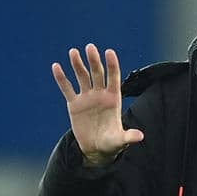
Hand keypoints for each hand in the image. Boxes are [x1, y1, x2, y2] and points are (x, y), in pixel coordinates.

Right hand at [52, 43, 143, 166]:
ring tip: (73, 51)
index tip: (109, 51)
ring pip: (82, 77)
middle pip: (97, 74)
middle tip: (90, 47)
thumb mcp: (120, 140)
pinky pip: (67, 89)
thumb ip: (128, 137)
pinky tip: (56, 66)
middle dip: (94, 61)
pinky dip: (62, 78)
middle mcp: (101, 95)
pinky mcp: (74, 104)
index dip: (112, 65)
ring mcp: (87, 98)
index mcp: (114, 99)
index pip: (114, 78)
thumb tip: (140, 137)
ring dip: (78, 64)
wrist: (96, 149)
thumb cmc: (111, 143)